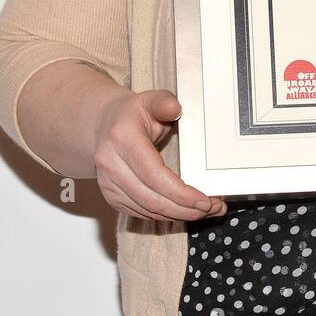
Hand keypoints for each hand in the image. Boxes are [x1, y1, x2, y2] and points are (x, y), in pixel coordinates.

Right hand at [92, 88, 227, 222]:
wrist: (102, 125)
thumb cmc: (131, 114)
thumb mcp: (149, 100)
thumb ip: (164, 102)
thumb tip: (175, 109)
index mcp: (122, 139)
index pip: (153, 175)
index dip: (180, 193)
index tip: (206, 200)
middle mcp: (111, 164)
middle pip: (152, 199)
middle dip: (186, 209)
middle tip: (213, 208)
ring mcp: (108, 183)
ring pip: (147, 210)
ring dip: (180, 215)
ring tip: (206, 211)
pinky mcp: (111, 197)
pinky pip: (141, 213)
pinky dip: (166, 216)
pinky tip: (185, 211)